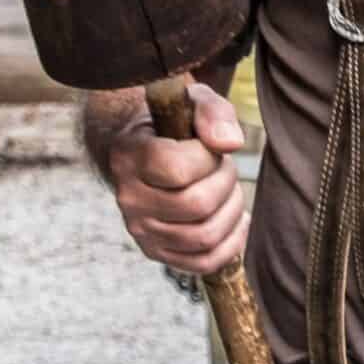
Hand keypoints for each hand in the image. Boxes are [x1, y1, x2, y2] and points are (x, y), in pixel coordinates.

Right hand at [101, 84, 246, 274]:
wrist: (145, 149)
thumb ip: (213, 112)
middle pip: (197, 206)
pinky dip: (230, 245)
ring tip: (229, 191)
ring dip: (231, 212)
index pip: (177, 168)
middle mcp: (128, 197)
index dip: (208, 158)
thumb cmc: (174, 123)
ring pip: (203, 237)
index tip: (211, 147)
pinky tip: (235, 221)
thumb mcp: (192, 101)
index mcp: (129, 156)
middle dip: (226, 184)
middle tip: (225, 168)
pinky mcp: (156, 251)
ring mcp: (140, 229)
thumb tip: (230, 143)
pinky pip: (202, 262)